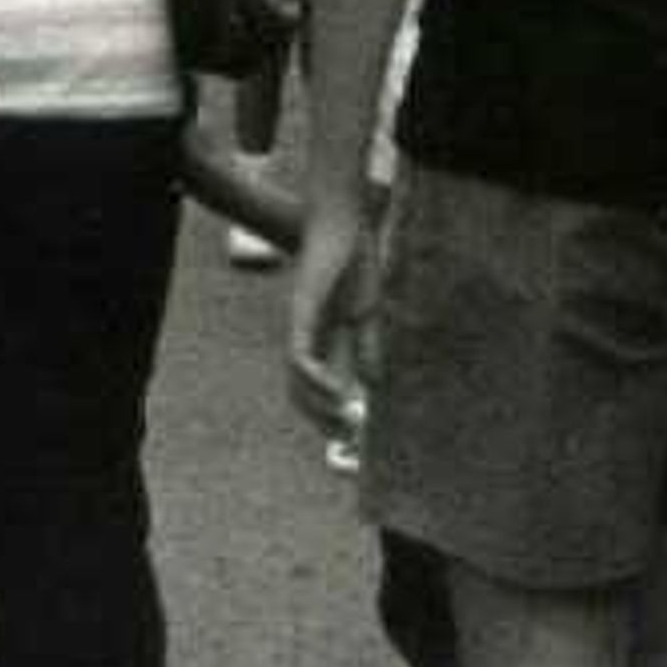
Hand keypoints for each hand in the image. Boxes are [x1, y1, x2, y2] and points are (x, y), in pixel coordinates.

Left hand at [284, 200, 372, 439]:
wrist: (344, 227)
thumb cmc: (355, 265)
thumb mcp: (366, 315)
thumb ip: (366, 347)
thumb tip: (372, 384)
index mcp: (322, 338)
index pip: (314, 387)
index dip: (327, 413)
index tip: (352, 436)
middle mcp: (305, 336)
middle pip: (298, 390)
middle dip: (321, 419)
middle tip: (348, 439)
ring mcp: (301, 325)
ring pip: (294, 379)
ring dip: (317, 407)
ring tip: (343, 421)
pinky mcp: (303, 313)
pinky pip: (299, 355)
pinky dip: (313, 379)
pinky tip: (336, 393)